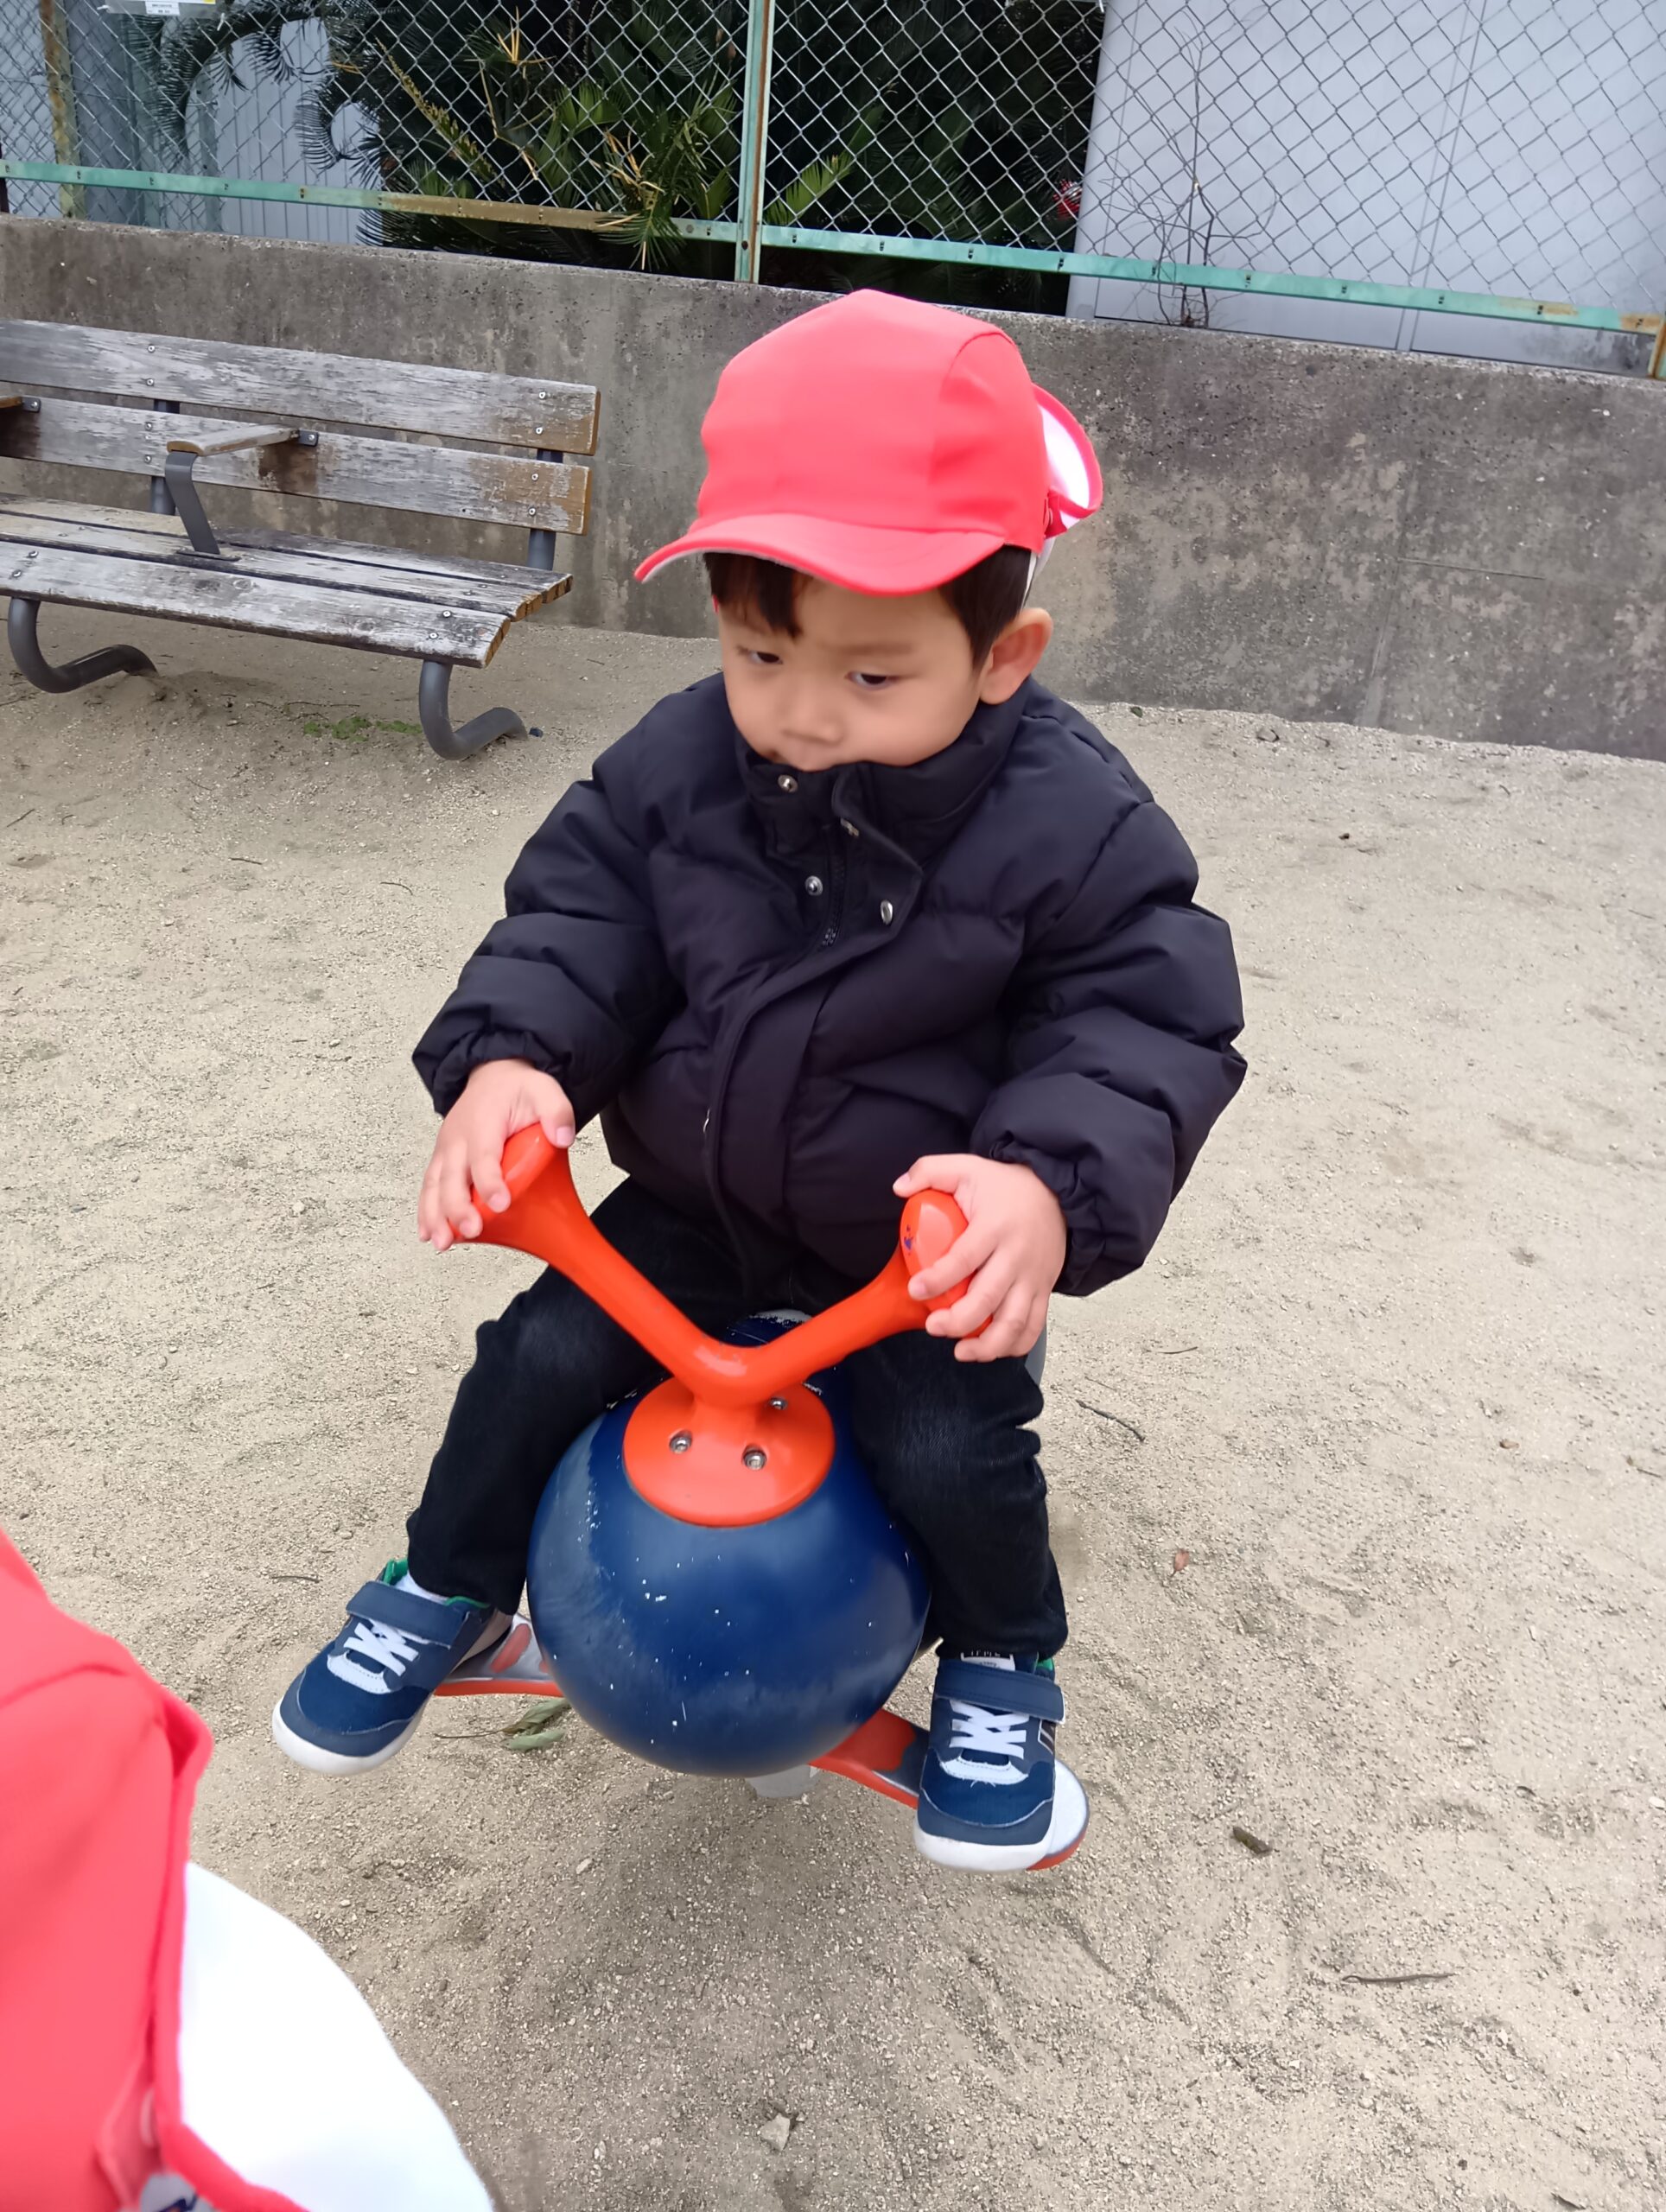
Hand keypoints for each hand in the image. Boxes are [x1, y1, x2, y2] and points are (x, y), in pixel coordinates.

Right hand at [418, 1059, 574, 1251]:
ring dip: (436, 1215)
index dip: (490, 1182)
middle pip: (453, 1177)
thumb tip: (562, 1136)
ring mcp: (447, 1151)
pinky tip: (429, 1234)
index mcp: (484, 1123)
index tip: (500, 1203)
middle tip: (471, 1230)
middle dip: (458, 1207)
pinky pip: (429, 1188)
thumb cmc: (516, 1089)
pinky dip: (426, 1211)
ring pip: (435, 1186)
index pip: (484, 1156)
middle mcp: (459, 1139)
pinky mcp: (443, 1161)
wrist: (492, 1076)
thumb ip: (557, 1111)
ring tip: (442, 1242)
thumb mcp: (545, 1090)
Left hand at [893, 1154, 1065, 1363]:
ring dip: (987, 1343)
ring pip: (1014, 1321)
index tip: (916, 1290)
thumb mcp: (967, 1167)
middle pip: (988, 1298)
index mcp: (994, 1227)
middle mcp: (1016, 1256)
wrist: (1058, 1193)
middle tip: (933, 1326)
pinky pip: (1033, 1326)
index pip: (964, 1259)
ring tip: (960, 1351)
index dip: (938, 1279)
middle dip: (959, 1320)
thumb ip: (929, 1171)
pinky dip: (1014, 1345)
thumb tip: (898, 1187)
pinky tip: (990, 1351)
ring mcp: (1032, 1277)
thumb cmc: (1007, 1185)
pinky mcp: (1043, 1290)